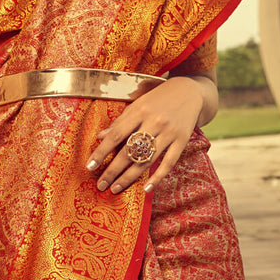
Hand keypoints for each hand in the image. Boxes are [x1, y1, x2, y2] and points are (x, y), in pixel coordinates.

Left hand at [85, 73, 216, 193]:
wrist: (190, 90)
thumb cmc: (158, 98)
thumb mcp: (137, 104)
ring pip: (146, 160)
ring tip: (116, 189)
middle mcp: (154, 122)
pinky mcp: (182, 141)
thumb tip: (99, 137)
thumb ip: (120, 122)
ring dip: (129, 177)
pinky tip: (146, 189)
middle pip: (130, 151)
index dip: (102, 151)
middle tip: (101, 185)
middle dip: (113, 170)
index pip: (116, 135)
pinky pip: (168, 163)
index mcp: (140, 110)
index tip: (89, 166)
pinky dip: (157, 177)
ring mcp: (169, 132)